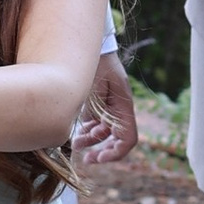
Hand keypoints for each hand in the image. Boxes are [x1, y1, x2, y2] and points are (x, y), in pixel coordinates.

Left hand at [70, 49, 136, 165]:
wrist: (92, 46)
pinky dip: (87, 129)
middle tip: (85, 157)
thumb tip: (88, 132)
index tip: (98, 157)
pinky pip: (96, 122)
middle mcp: (119, 110)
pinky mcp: (99, 103)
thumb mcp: (94, 87)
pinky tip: (77, 130)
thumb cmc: (96, 63)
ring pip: (104, 132)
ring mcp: (109, 107)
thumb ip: (94, 110)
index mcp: (123, 106)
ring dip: (91, 140)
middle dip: (101, 150)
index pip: (128, 139)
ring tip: (75, 142)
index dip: (116, 153)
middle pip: (116, 139)